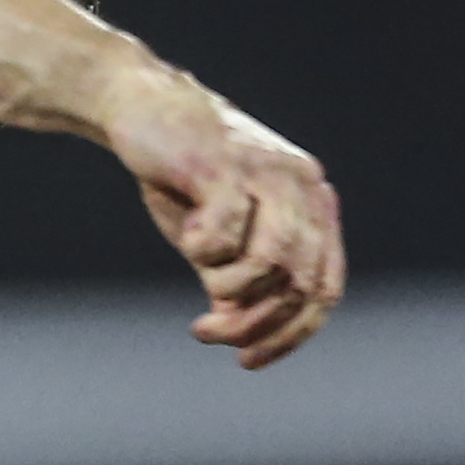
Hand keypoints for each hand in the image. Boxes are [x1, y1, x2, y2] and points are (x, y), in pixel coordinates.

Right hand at [99, 63, 344, 368]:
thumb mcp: (215, 237)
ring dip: (228, 294)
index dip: (293, 334)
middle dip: (256, 325)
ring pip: (270, 264)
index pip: (325, 288)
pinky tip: (187, 236)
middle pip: (301, 282)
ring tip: (194, 298)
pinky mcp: (223, 163)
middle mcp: (301, 184)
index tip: (247, 361)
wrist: (139, 104)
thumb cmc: (181, 174)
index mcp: (312, 203)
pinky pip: (223, 234)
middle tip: (208, 335)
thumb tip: (243, 336)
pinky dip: (202, 250)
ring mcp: (266, 171)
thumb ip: (236, 279)